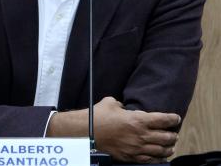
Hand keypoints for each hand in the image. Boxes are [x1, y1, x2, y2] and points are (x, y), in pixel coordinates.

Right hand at [47, 97, 179, 163]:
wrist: (87, 132)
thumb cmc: (98, 116)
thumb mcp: (111, 103)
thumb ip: (121, 105)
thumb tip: (122, 107)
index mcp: (138, 120)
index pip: (163, 119)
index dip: (172, 118)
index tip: (176, 117)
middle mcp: (141, 135)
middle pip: (166, 137)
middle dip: (172, 135)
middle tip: (174, 133)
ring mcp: (137, 148)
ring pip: (161, 151)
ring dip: (168, 148)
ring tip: (171, 146)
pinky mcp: (131, 157)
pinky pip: (150, 160)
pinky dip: (158, 159)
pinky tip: (160, 157)